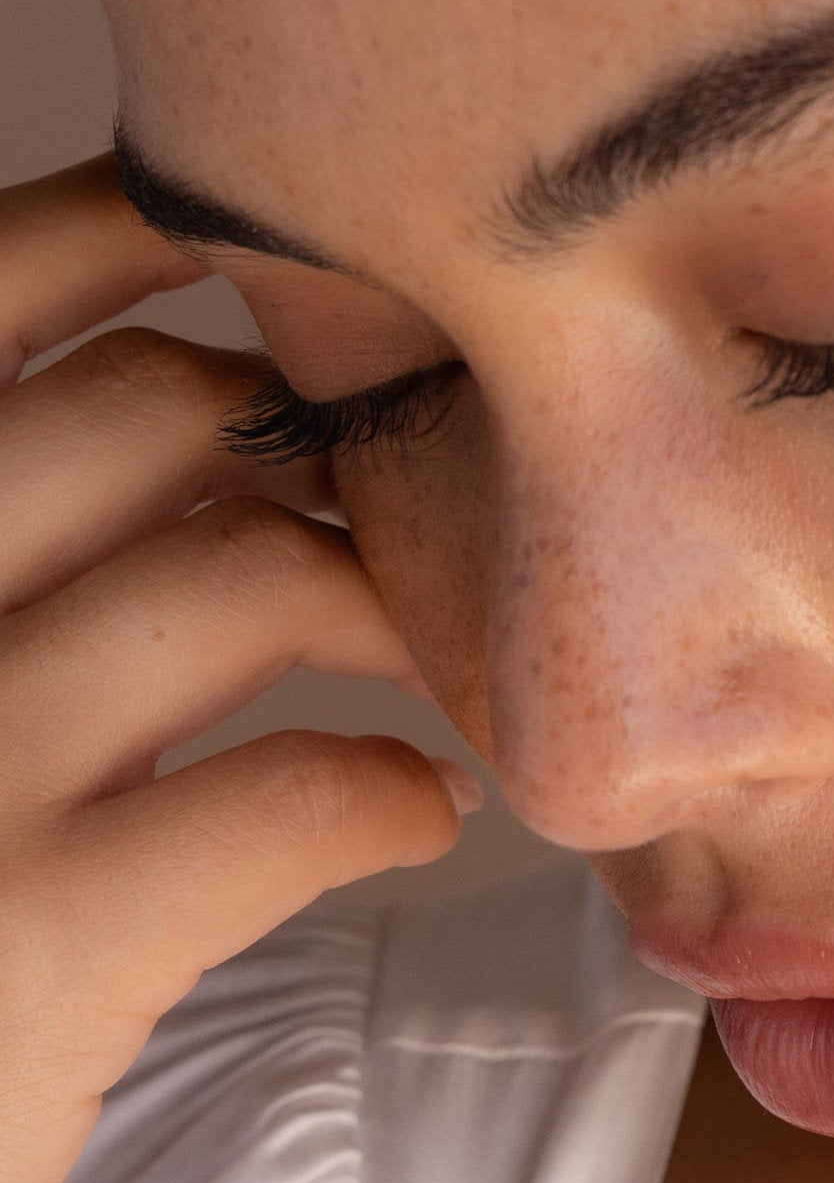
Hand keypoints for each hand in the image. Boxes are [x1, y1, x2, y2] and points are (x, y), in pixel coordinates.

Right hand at [0, 156, 474, 1182]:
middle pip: (153, 418)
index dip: (138, 239)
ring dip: (391, 607)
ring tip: (441, 667)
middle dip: (329, 442)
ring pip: (245, 575)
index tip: (286, 268)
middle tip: (426, 505)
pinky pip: (286, 793)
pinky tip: (413, 814)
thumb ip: (13, 562)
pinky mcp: (29, 944)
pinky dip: (387, 789)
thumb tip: (203, 433)